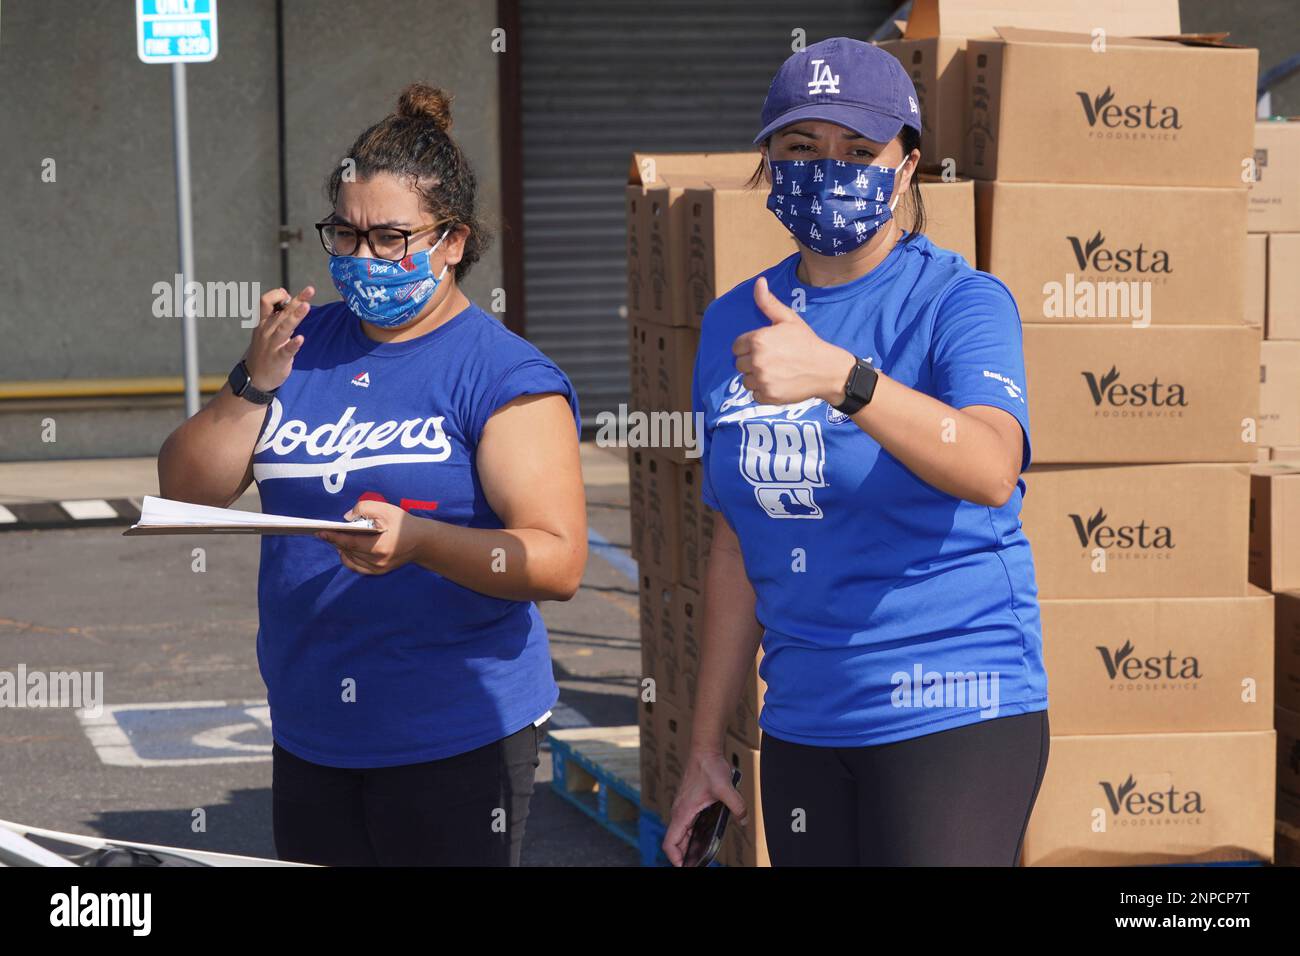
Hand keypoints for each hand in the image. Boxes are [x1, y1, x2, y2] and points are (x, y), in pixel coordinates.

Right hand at [244, 285, 314, 392]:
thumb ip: (279, 314)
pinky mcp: (279, 358)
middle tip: (310, 289)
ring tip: (306, 306)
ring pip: (284, 327)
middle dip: (296, 299)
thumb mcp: (267, 329)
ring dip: (295, 316)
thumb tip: (288, 295)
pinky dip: (294, 344)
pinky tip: (301, 339)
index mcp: (263, 322)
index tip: (289, 295)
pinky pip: (286, 350)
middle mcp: (267, 330)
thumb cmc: (264, 350)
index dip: (279, 295)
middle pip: (281, 311)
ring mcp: (272, 344)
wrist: (254, 377)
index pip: (266, 301)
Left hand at [314, 499, 425, 575]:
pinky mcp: (379, 572)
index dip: (333, 537)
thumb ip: (364, 508)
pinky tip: (346, 549)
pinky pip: (357, 566)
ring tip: (338, 539)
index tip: (320, 532)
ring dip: (341, 549)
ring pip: (350, 560)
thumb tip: (347, 518)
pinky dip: (348, 558)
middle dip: (336, 541)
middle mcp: (377, 561)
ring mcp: (378, 568)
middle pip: (348, 551)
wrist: (422, 541)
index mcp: (379, 546)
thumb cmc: (404, 523)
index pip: (350, 543)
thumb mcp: (386, 509)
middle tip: (327, 532)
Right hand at [662, 748, 747, 866]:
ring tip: (701, 855)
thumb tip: (743, 820)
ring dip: (688, 845)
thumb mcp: (726, 788)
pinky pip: (687, 825)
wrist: (704, 750)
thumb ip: (737, 805)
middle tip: (698, 864)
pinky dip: (692, 835)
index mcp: (683, 812)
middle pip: (675, 842)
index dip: (676, 859)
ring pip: (681, 834)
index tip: (686, 867)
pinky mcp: (688, 803)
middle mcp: (679, 812)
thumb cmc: (709, 766)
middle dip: (684, 856)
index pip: (670, 843)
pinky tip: (705, 836)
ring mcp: (683, 808)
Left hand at [732, 276, 855, 406]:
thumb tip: (759, 282)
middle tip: (773, 360)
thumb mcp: (788, 319)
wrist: (825, 369)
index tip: (765, 348)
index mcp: (758, 340)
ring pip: (746, 381)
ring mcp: (762, 380)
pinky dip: (764, 391)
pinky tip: (778, 383)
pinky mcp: (768, 396)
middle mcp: (757, 361)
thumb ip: (768, 303)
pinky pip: (755, 394)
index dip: (749, 346)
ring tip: (776, 371)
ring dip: (756, 378)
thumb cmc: (806, 342)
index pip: (736, 347)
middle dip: (752, 362)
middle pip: (739, 364)